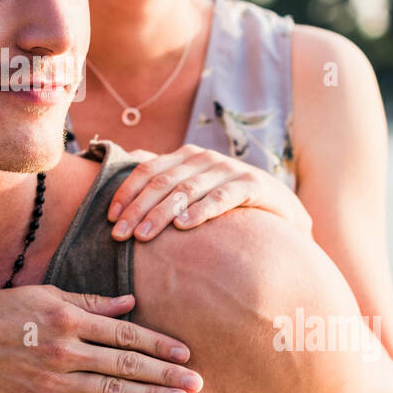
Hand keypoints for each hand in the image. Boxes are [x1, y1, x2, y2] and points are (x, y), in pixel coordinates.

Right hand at [0, 285, 200, 392]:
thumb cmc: (1, 309)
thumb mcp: (46, 295)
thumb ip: (90, 303)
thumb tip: (130, 304)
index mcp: (69, 319)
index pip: (125, 335)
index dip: (158, 345)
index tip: (185, 354)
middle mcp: (64, 350)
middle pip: (125, 366)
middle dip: (165, 376)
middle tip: (198, 384)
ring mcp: (52, 379)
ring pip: (110, 391)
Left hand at [107, 144, 312, 239]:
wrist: (281, 210)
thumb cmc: (228, 202)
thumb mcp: (195, 188)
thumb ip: (166, 177)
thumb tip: (129, 162)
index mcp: (186, 156)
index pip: (148, 170)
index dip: (127, 192)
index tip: (111, 219)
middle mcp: (205, 158)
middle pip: (163, 181)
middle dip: (138, 209)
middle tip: (120, 235)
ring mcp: (228, 169)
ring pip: (187, 190)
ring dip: (162, 214)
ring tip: (143, 236)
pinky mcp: (252, 184)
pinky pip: (222, 197)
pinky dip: (201, 211)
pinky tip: (184, 227)